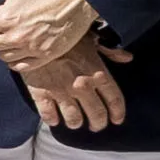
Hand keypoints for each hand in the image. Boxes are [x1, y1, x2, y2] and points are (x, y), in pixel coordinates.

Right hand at [18, 39, 132, 132]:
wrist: (32, 34)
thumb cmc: (64, 35)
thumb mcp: (91, 37)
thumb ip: (110, 50)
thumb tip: (127, 57)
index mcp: (97, 73)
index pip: (115, 99)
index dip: (117, 113)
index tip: (116, 119)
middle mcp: (82, 86)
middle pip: (97, 114)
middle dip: (98, 123)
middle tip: (95, 125)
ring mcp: (61, 91)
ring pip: (74, 119)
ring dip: (76, 123)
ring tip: (75, 122)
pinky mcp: (41, 93)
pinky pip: (49, 115)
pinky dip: (52, 120)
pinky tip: (54, 119)